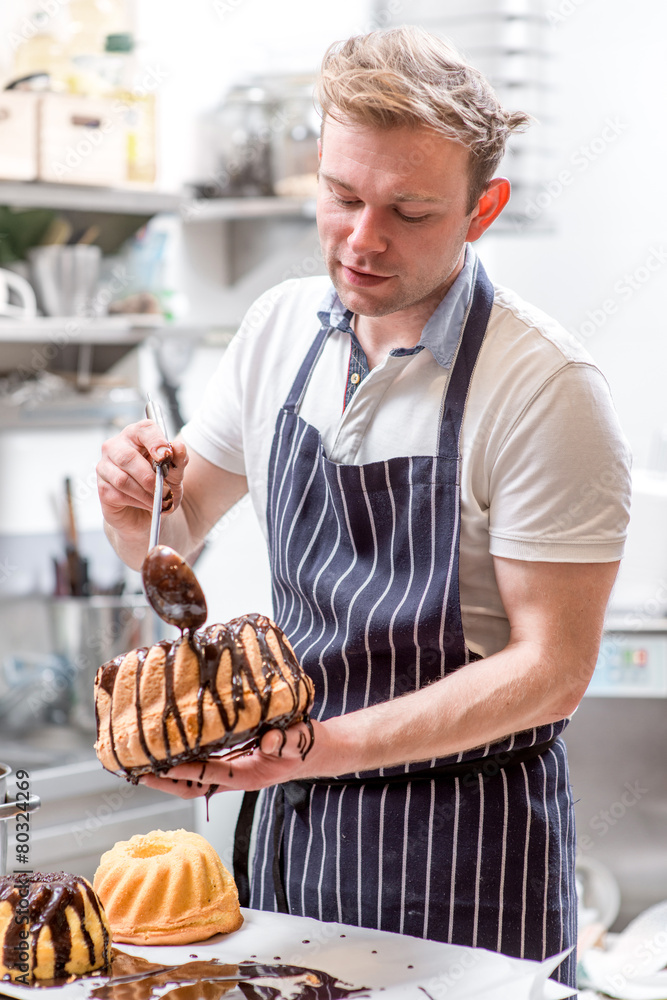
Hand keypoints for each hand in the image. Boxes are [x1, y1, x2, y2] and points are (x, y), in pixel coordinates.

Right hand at [97, 420, 187, 536]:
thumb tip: (178, 447)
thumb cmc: (161, 484)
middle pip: (128, 457)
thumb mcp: (176, 472)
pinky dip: (138, 502)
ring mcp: (105, 466)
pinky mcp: (102, 487)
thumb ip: (178, 460)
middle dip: (150, 478)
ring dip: (145, 493)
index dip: (155, 441)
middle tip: (166, 491)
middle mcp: (116, 446)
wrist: (149, 510)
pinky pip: (118, 494)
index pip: (144, 430)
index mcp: (137, 435)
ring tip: (159, 501)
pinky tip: (148, 505)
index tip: (166, 456)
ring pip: (122, 479)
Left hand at [139, 720, 335, 799]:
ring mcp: (230, 772)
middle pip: (190, 788)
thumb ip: (285, 741)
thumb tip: (268, 738)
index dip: (183, 771)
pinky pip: (200, 767)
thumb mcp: (299, 741)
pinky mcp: (230, 763)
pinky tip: (167, 750)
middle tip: (136, 772)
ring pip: (192, 781)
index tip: (158, 767)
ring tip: (141, 763)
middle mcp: (234, 778)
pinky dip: (181, 762)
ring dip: (167, 775)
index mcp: (248, 775)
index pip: (208, 775)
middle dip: (163, 783)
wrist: (312, 751)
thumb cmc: (305, 745)